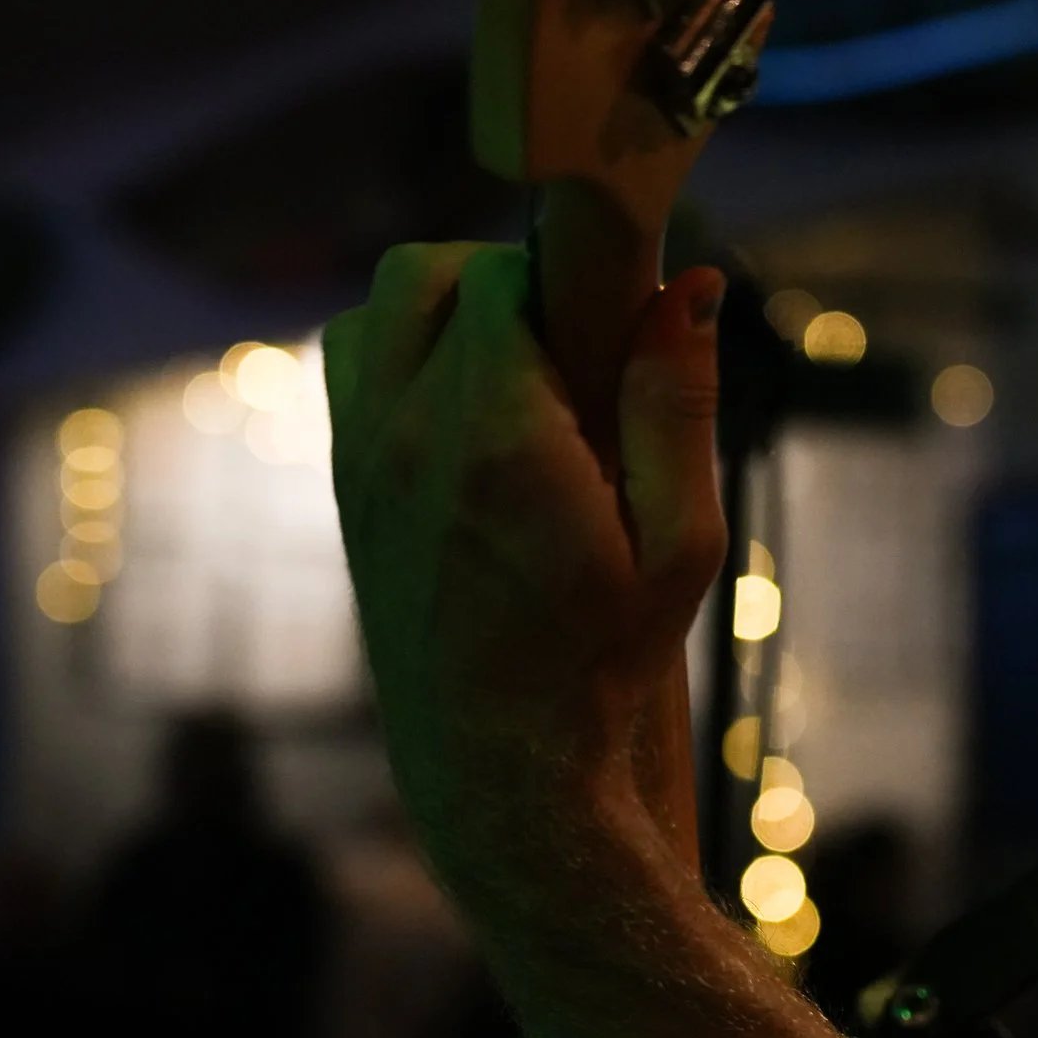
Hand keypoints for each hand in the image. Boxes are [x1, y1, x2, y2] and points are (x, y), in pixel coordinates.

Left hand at [323, 243, 726, 889]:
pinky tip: (470, 413)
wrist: (501, 767)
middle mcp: (409, 436)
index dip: (561, 277)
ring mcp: (362, 462)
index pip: (500, 275)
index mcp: (497, 438)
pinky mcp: (347, 490)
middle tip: (565, 341)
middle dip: (498, 275)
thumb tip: (690, 284)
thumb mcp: (678, 542)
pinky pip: (353, 369)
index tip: (606, 320)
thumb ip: (677, 405)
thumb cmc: (605, 662)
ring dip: (439, 310)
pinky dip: (402, 356)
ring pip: (373, 311)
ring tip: (515, 371)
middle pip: (423, 270)